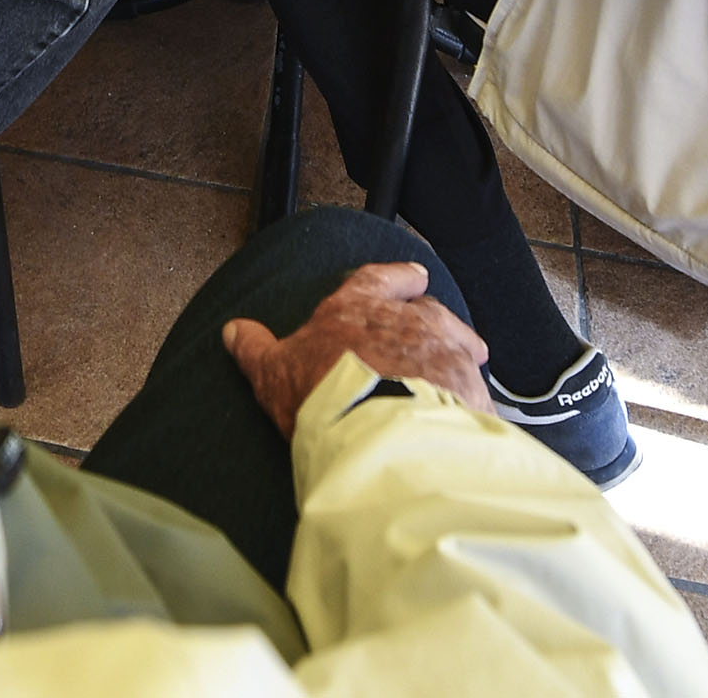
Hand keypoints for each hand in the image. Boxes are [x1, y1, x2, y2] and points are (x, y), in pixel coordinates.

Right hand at [221, 264, 491, 439]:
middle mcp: (406, 319)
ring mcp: (443, 349)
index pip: (378, 279)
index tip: (412, 275)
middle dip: (430, 317)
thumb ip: (256, 350)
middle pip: (426, 308)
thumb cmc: (324, 397)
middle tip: (436, 329)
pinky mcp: (468, 384)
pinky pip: (474, 382)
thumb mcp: (274, 373)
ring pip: (457, 339)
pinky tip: (467, 406)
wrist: (380, 432)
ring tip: (463, 363)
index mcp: (357, 307)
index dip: (395, 276)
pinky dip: (470, 390)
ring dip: (458, 348)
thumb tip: (233, 331)